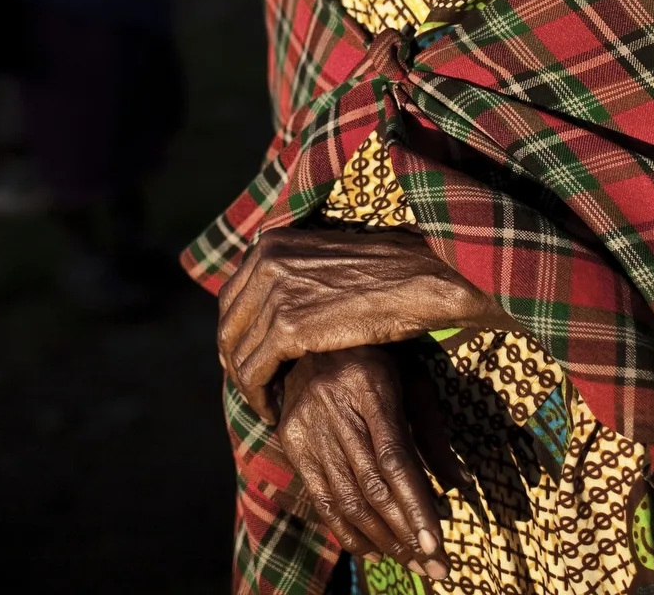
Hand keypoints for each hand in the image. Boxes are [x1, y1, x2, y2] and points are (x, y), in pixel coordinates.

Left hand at [218, 225, 504, 421]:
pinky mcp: (290, 327)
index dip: (236, 336)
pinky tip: (274, 410)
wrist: (425, 281)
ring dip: (248, 386)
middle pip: (228, 325)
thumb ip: (293, 276)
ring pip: (238, 352)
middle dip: (236, 362)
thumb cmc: (388, 275)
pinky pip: (255, 371)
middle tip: (254, 390)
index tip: (250, 361)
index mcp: (272, 243)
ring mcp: (275, 292)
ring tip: (266, 404)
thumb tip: (269, 305)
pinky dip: (259, 396)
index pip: (232, 298)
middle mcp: (266, 260)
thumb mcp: (328, 262)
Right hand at [276, 346, 450, 579]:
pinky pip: (320, 497)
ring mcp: (306, 424)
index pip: (394, 457)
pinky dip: (346, 530)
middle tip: (436, 567)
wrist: (313, 336)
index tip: (438, 545)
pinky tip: (373, 549)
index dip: (415, 505)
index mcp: (369, 384)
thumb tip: (460, 485)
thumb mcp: (412, 381)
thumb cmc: (378, 357)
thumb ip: (432, 433)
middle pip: (370, 486)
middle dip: (406, 534)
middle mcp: (332, 405)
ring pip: (345, 498)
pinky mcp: (290, 439)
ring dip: (382, 540)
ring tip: (413, 563)